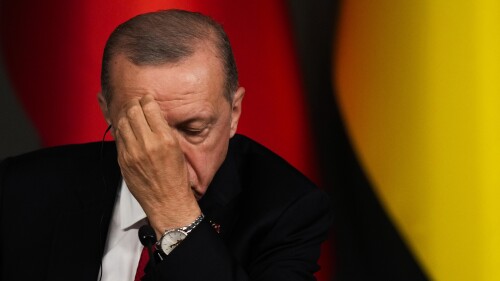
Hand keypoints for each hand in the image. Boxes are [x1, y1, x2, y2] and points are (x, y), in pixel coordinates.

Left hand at [114, 95, 200, 237]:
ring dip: (125, 115)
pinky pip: (118, 138)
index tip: (147, 99)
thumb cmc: (175, 176)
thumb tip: (152, 114)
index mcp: (164, 139)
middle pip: (133, 112)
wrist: (167, 200)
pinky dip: (121, 129)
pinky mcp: (123, 161)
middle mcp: (147, 144)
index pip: (150, 108)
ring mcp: (132, 153)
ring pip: (122, 122)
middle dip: (134, 104)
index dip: (147, 100)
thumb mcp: (177, 148)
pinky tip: (126, 128)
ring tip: (130, 113)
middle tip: (137, 103)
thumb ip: (163, 130)